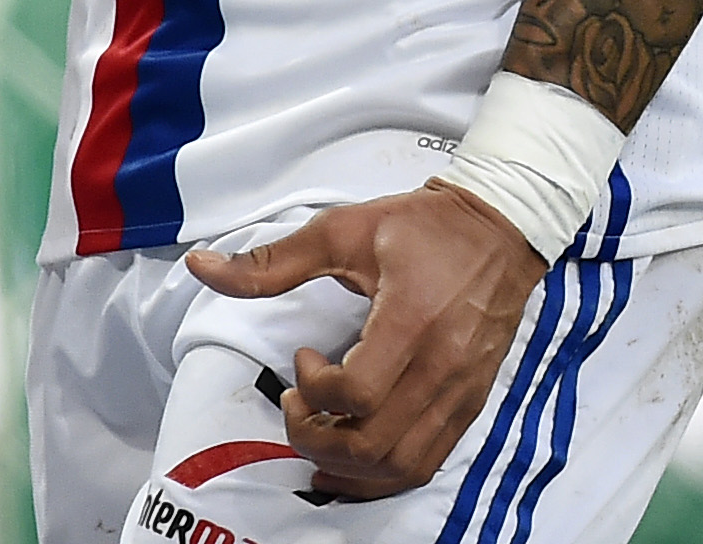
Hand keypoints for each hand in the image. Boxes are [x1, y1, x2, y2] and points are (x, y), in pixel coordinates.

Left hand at [183, 181, 546, 498]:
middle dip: (316, 437)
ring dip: (347, 466)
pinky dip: (382, 476)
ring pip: (400, 467)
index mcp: (412, 321)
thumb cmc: (422, 226)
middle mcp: (442, 366)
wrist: (501, 227)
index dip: (314, 389)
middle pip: (372, 445)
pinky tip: (350, 463)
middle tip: (297, 404)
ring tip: (320, 432)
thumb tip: (201, 266)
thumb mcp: (342, 231)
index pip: (357, 393)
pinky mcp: (470, 403)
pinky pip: (425, 463)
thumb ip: (270, 260)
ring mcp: (461, 392)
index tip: (303, 357)